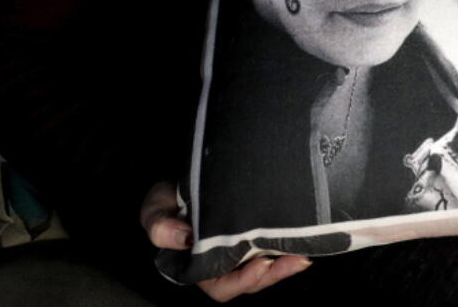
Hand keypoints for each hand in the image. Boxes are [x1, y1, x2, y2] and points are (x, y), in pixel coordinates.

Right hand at [140, 181, 311, 301]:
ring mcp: (242, 248)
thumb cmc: (168, 198)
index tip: (260, 265)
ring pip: (266, 265)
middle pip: (251, 279)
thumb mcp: (155, 208)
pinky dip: (288, 244)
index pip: (221, 286)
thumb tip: (184, 238)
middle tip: (295, 260)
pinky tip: (302, 237)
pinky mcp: (256, 232)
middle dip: (274, 274)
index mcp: (198, 266)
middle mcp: (223, 262)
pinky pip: (274, 246)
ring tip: (302, 254)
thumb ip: (160, 226)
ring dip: (286, 263)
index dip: (242, 282)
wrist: (189, 171)